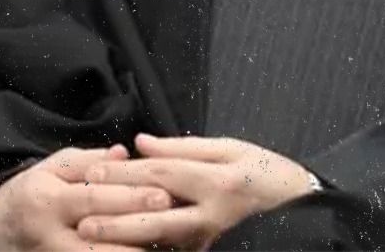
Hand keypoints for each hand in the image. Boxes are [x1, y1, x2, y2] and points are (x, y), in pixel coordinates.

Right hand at [0, 143, 175, 250]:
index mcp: (48, 198)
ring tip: (165, 245)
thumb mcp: (52, 168)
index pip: (93, 196)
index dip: (129, 196)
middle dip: (137, 226)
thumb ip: (89, 161)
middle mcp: (47, 232)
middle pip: (98, 232)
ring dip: (129, 251)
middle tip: (172, 219)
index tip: (163, 194)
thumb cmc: (33, 192)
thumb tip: (124, 153)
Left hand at [74, 134, 319, 251]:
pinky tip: (120, 248)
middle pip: (155, 217)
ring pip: (160, 242)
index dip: (125, 173)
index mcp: (218, 181)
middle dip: (115, 218)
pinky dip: (145, 249)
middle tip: (82, 218)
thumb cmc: (269, 175)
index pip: (162, 174)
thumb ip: (184, 147)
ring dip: (124, 239)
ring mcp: (210, 241)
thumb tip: (141, 144)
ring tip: (91, 237)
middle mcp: (212, 216)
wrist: (302, 215)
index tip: (93, 171)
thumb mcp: (231, 149)